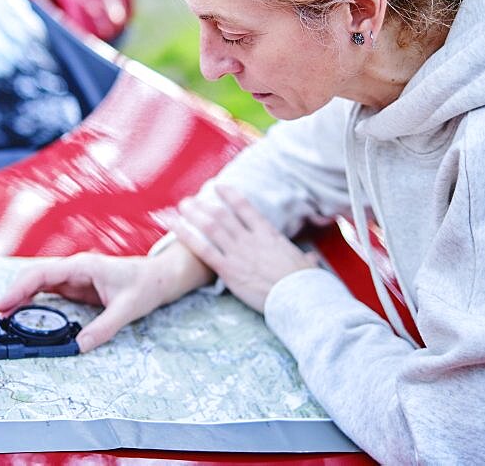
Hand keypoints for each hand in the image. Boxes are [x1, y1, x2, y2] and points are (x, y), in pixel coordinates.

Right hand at [0, 249, 207, 352]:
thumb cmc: (145, 286)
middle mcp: (75, 268)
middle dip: (14, 293)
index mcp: (83, 266)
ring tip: (4, 316)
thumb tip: (79, 346)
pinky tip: (22, 312)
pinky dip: (33, 300)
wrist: (158, 277)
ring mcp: (74, 276)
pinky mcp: (76, 285)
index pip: (43, 274)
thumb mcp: (127, 309)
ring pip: (39, 283)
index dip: (19, 288)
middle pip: (35, 276)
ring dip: (21, 296)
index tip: (2, 304)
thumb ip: (103, 328)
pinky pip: (48, 291)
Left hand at [171, 184, 317, 312]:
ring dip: (193, 214)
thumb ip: (303, 260)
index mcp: (268, 234)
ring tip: (180, 206)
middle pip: (222, 215)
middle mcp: (250, 239)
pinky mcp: (228, 270)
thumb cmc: (304, 283)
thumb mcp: (304, 266)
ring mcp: (238, 253)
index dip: (231, 195)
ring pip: (210, 227)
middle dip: (204, 205)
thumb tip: (310, 260)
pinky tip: (174, 226)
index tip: (219, 186)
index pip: (246, 208)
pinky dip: (187, 235)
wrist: (298, 297)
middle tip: (190, 199)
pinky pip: (203, 249)